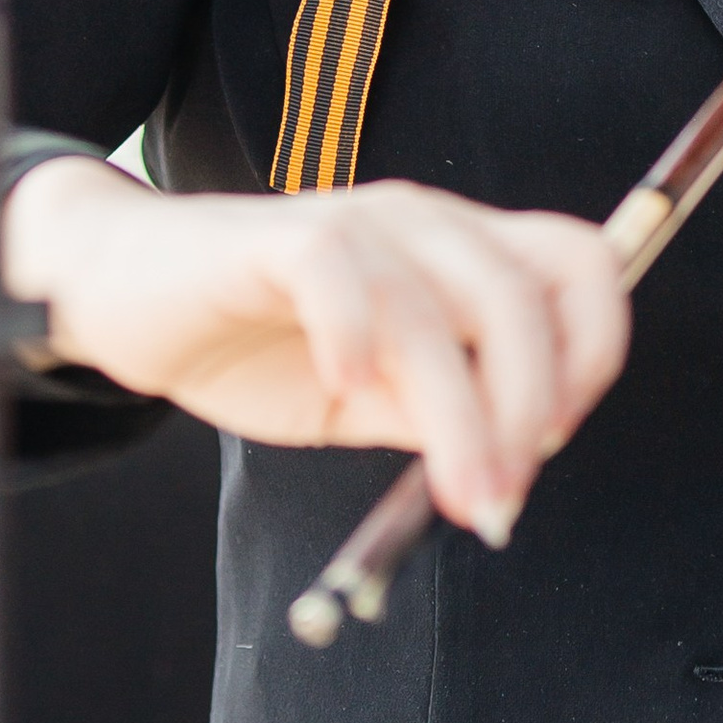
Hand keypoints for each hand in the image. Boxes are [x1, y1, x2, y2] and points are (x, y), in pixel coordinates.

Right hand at [2, 159, 629, 546]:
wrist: (129, 298)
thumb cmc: (258, 344)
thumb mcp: (368, 398)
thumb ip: (438, 412)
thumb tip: (514, 462)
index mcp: (461, 251)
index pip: (579, 266)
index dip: (592, 352)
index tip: (554, 443)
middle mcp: (423, 223)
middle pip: (524, 294)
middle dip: (531, 407)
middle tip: (501, 499)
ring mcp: (353, 223)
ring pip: (439, 308)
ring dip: (461, 416)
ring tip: (454, 495)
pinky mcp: (276, 239)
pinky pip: (337, 270)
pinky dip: (355, 333)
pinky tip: (346, 386)